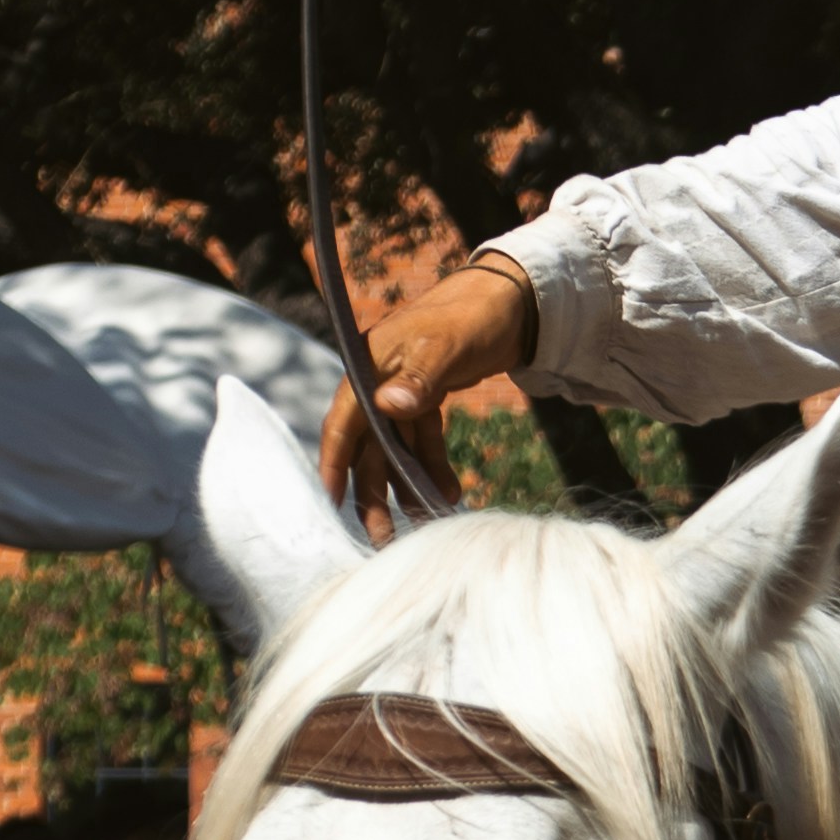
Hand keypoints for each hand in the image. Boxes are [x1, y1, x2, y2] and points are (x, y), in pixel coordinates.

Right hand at [317, 257, 537, 534]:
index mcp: (370, 366)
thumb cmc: (474, 317)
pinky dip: (431, 468)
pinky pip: (420, 442)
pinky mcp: (423, 399)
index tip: (330, 503)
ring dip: (406, 486)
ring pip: (394, 450)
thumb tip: (388, 407)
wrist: (509, 301)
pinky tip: (449, 494)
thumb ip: (419, 379)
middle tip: (384, 538)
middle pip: (367, 448)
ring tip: (426, 521)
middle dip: (375, 494)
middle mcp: (378, 382)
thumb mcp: (447, 346)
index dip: (334, 464)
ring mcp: (399, 392)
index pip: (343, 423)